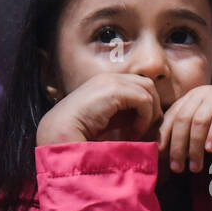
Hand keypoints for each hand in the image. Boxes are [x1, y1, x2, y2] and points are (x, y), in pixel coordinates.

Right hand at [35, 72, 161, 146]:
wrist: (59, 132)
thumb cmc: (78, 131)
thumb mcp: (106, 120)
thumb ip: (123, 115)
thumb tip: (147, 119)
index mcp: (105, 82)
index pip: (137, 85)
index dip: (145, 106)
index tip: (139, 129)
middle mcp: (109, 78)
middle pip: (146, 84)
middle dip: (152, 107)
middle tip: (144, 130)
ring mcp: (111, 81)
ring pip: (148, 89)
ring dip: (149, 113)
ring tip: (138, 132)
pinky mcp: (114, 90)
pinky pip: (144, 100)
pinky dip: (144, 118)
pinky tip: (133, 133)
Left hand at [157, 84, 211, 173]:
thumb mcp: (199, 120)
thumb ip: (183, 129)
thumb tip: (161, 149)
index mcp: (189, 98)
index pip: (172, 116)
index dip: (164, 134)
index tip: (160, 153)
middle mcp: (201, 95)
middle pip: (183, 119)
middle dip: (178, 145)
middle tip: (177, 167)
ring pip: (199, 122)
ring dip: (195, 147)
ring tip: (194, 167)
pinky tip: (210, 150)